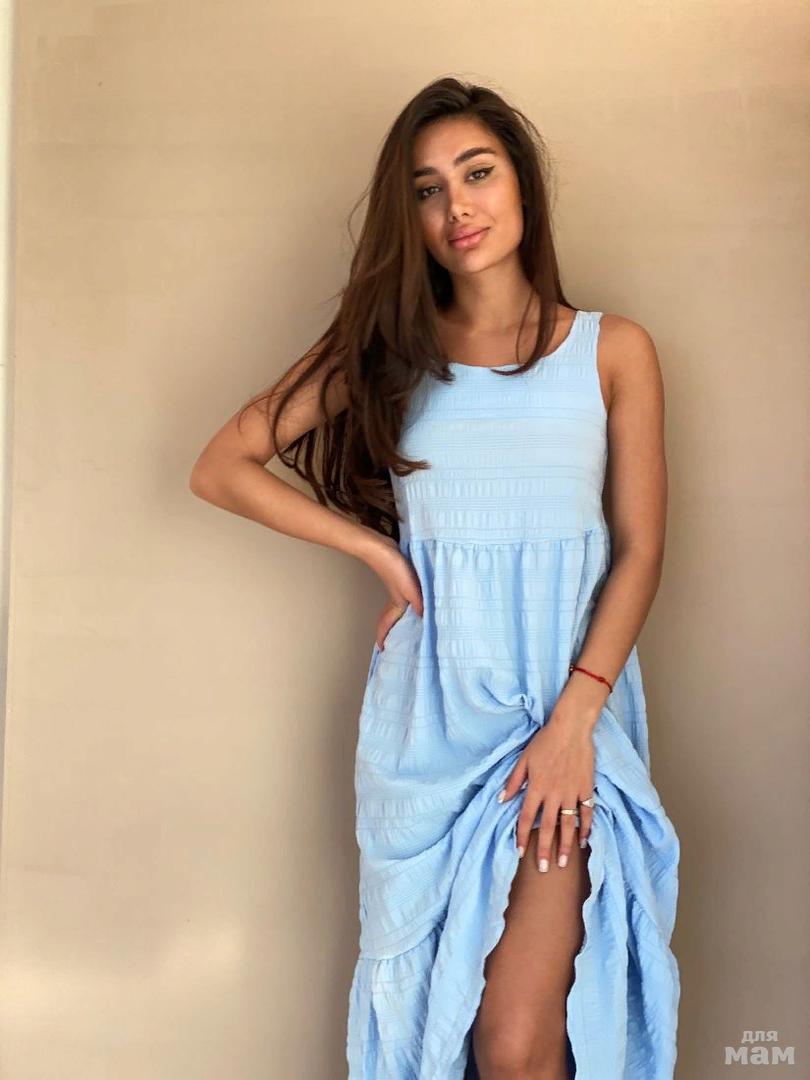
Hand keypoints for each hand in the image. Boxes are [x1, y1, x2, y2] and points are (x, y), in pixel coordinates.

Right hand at [363, 535, 423, 649]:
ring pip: (396, 608)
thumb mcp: (409, 588)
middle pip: (390, 618)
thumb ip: (418, 603)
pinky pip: (402, 597)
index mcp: (398, 603)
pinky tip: (414, 599)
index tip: (382, 649)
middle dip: (389, 630)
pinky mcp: (399, 578)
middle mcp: (396, 599)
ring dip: (399, 617)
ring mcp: (397, 589)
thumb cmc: (394, 568)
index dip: (384, 637)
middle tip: (393, 640)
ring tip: (406, 625)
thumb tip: (425, 619)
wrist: (380, 548)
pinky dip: (406, 603)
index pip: (388, 625)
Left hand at [498, 706, 595, 870]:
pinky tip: (583, 841)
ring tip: (564, 863)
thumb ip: (513, 781)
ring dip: (566, 845)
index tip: (520, 852)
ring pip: (568, 824)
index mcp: (536, 787)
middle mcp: (553, 794)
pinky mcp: (586, 788)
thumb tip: (502, 800)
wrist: (571, 728)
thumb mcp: (523, 759)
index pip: (526, 818)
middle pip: (548, 827)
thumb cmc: (544, 742)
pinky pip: (587, 812)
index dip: (522, 836)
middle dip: (545, 850)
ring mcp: (571, 792)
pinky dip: (586, 828)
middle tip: (544, 869)